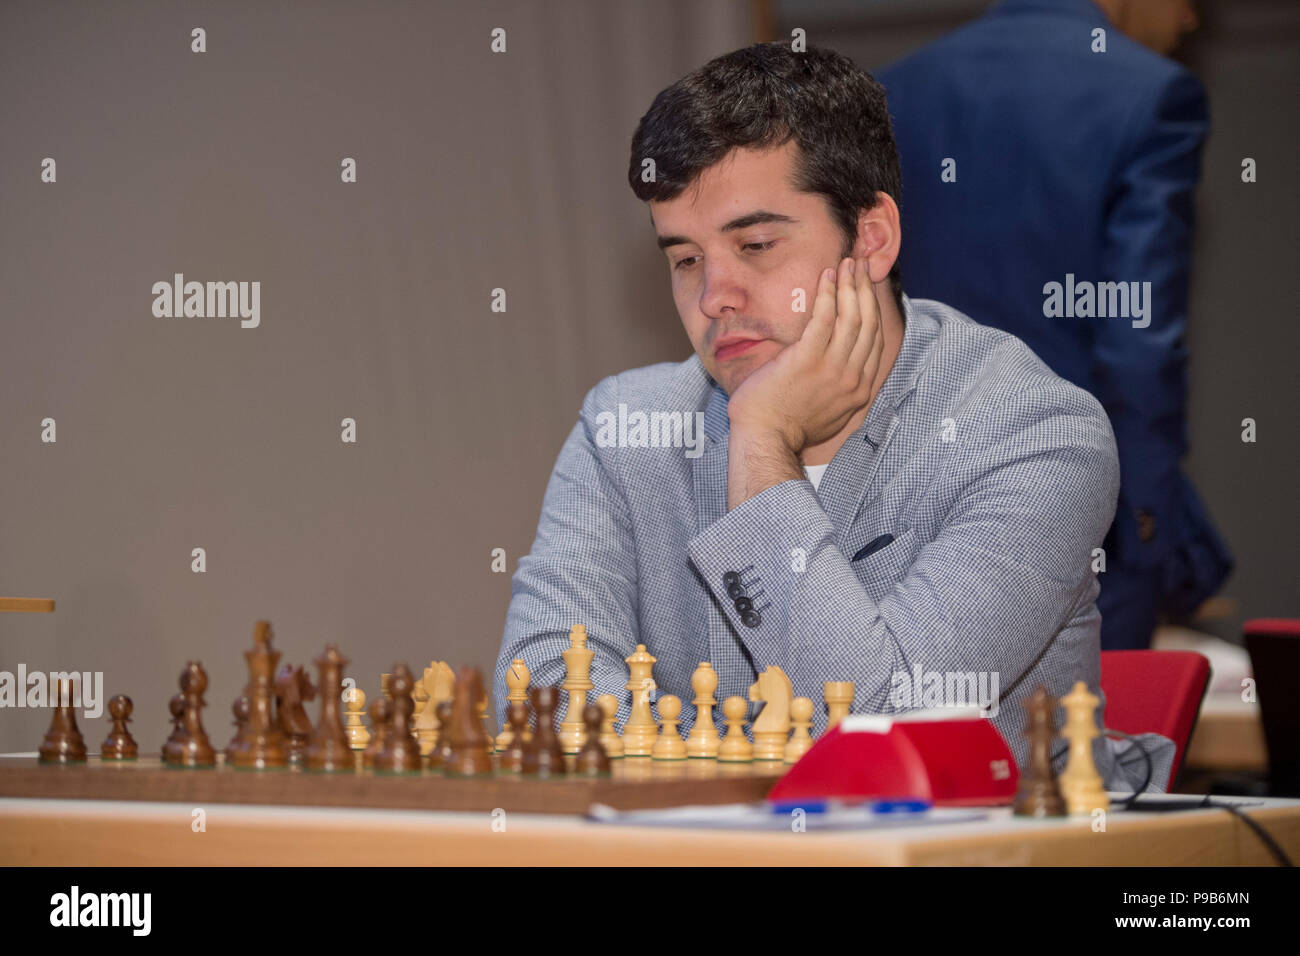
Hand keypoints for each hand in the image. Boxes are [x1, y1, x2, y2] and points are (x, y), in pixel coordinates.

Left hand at [727, 256, 885, 453]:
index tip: (867, 289)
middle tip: (860, 265)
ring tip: (847, 263)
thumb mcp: (828, 414)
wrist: (766, 439)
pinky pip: (825, 319)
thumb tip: (838, 373)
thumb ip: (839, 391)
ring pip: (852, 317)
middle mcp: (852, 378)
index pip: (875, 341)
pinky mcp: (808, 360)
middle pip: (868, 324)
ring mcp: (832, 369)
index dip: (873, 310)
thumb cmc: (786, 428)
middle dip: (866, 289)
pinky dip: (829, 294)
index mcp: (859, 390)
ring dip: (851, 285)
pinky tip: (827, 276)